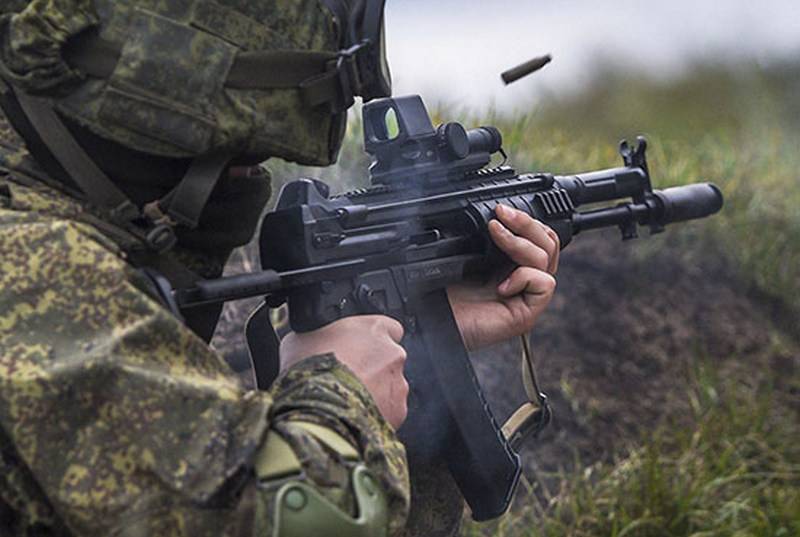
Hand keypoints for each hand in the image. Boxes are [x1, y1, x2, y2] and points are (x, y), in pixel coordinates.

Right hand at [280, 316, 408, 428]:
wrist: (318, 411)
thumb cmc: (308, 372)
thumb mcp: (299, 340)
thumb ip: (316, 337)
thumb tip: (310, 342)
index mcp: (374, 328)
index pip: (387, 328)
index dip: (371, 340)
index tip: (358, 349)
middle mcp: (392, 354)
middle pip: (388, 360)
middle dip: (372, 370)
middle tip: (347, 380)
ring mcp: (398, 384)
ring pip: (390, 389)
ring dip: (374, 394)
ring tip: (345, 402)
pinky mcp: (397, 412)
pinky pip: (389, 413)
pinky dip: (375, 416)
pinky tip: (353, 418)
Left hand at [448, 204, 558, 349]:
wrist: (431, 320)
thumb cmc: (441, 293)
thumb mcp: (463, 256)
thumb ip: (483, 238)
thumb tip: (495, 214)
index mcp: (511, 265)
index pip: (539, 236)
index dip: (527, 220)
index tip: (500, 209)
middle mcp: (523, 280)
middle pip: (548, 243)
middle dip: (527, 223)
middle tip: (501, 213)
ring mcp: (526, 298)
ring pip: (546, 259)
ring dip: (520, 242)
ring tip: (495, 235)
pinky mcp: (526, 314)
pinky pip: (544, 284)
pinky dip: (524, 277)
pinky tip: (500, 286)